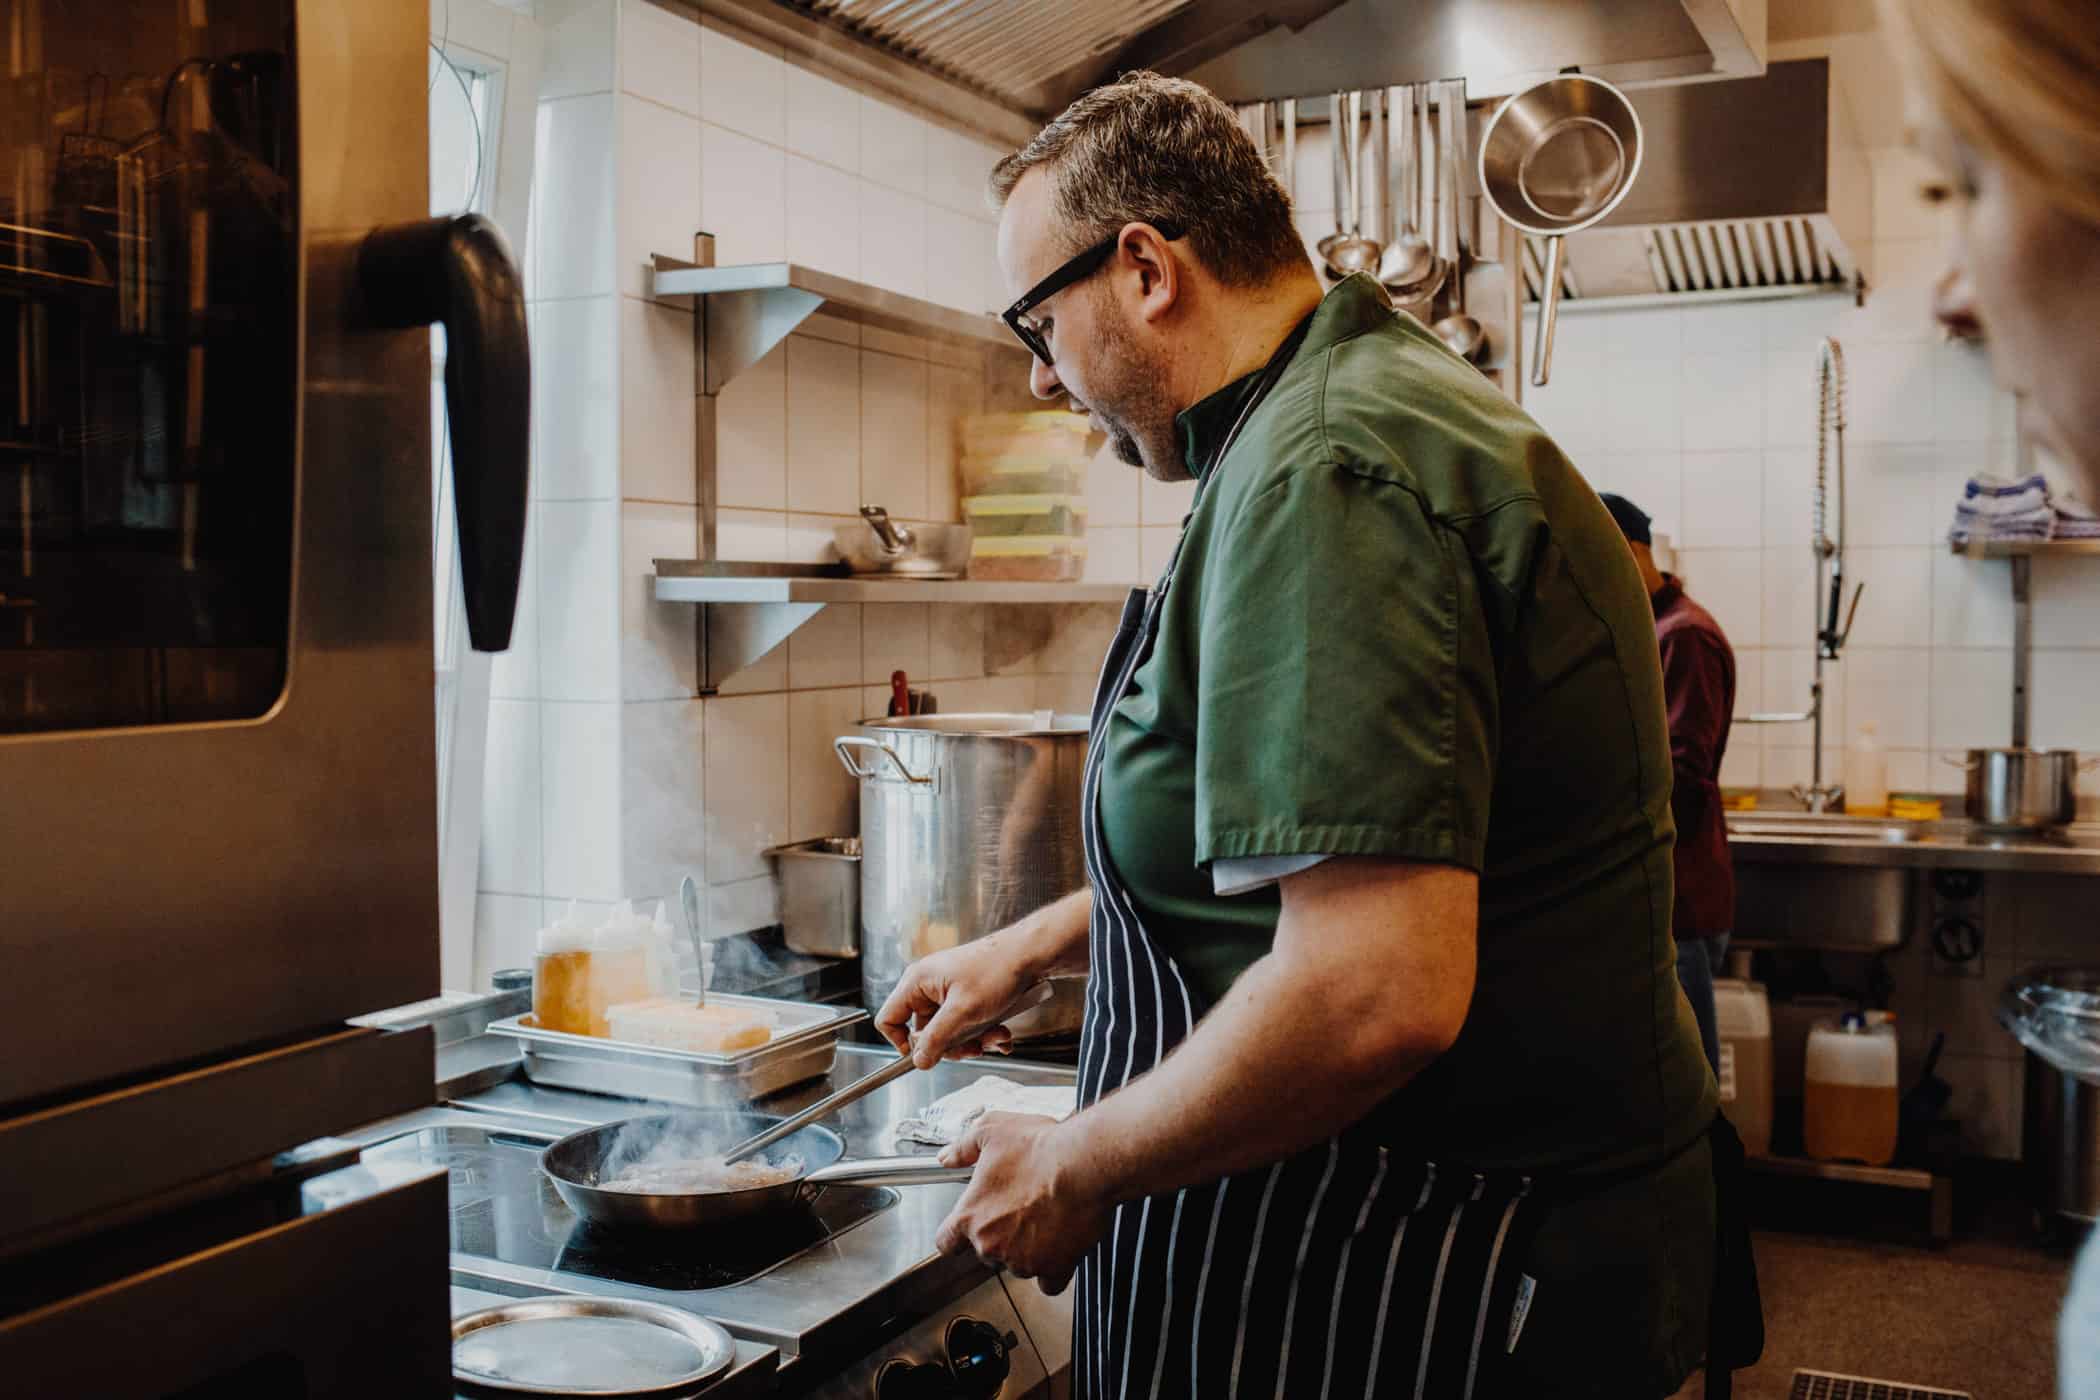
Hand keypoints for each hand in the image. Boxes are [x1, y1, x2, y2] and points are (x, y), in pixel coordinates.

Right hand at [876, 934, 1040, 1068]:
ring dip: (974, 1040)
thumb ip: (937, 1039)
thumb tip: (918, 1060)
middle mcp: (929, 986)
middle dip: (952, 1045)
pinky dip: (984, 1033)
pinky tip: (1002, 1032)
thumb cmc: (998, 969)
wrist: (1031, 955)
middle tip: (973, 1048)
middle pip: (924, 1032)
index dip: (901, 1042)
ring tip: (996, 1036)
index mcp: (918, 982)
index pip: (889, 1018)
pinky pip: (966, 1025)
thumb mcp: (964, 1011)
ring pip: (949, 1032)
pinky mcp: (967, 997)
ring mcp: (948, 992)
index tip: (924, 1056)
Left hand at [933, 1112, 1108, 1295]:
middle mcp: (991, 1244)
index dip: (956, 1234)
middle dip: (1000, 1234)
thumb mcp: (991, 1131)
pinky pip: (1048, 1281)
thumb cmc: (1040, 1148)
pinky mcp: (1052, 1269)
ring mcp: (1022, 1261)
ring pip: (1017, 1264)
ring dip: (1027, 1248)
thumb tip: (947, 1157)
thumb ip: (963, 1147)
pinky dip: (1053, 1268)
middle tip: (1020, 1207)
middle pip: (986, 1251)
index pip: (946, 1242)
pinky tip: (1059, 1245)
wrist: (1083, 1165)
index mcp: (971, 1215)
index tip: (966, 1230)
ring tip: (1044, 1216)